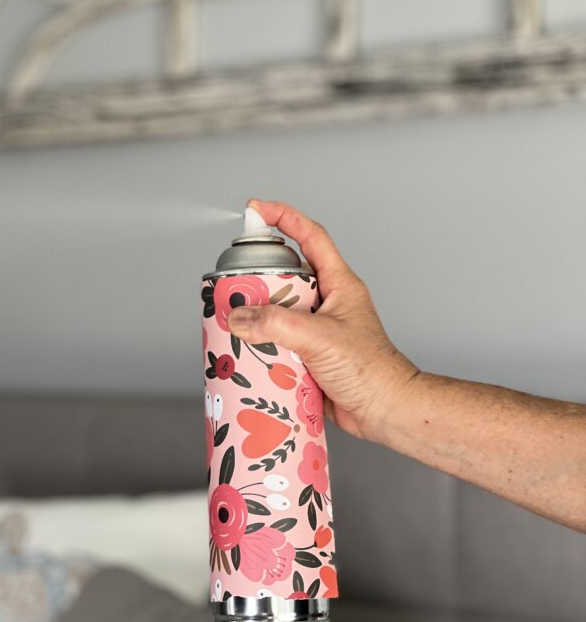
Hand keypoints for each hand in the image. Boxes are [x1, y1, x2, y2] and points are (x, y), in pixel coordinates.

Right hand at [226, 199, 419, 440]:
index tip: (256, 210)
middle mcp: (328, 303)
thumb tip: (239, 317)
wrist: (385, 411)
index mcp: (339, 284)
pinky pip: (279, 343)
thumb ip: (277, 324)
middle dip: (258, 279)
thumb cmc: (372, 370)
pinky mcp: (309, 355)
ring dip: (258, 318)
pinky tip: (250, 355)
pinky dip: (262, 347)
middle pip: (285, 277)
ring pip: (278, 312)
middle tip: (235, 285)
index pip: (310, 236)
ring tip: (237, 324)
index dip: (283, 217)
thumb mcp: (320, 338)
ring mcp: (318, 329)